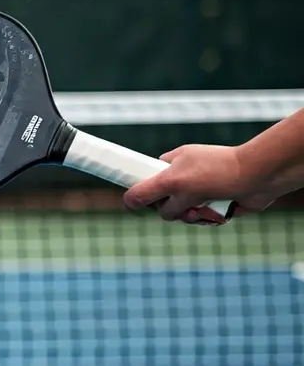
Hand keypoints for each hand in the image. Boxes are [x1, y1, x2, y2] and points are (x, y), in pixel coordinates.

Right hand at [122, 144, 275, 223]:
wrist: (257, 176)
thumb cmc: (215, 173)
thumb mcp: (172, 183)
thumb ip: (146, 193)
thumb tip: (127, 203)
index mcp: (171, 165)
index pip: (147, 182)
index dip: (148, 195)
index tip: (152, 201)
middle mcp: (184, 178)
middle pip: (164, 204)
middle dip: (175, 210)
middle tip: (186, 206)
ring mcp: (200, 192)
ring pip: (183, 215)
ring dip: (192, 217)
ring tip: (205, 210)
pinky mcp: (216, 204)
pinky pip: (202, 219)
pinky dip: (208, 219)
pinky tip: (218, 213)